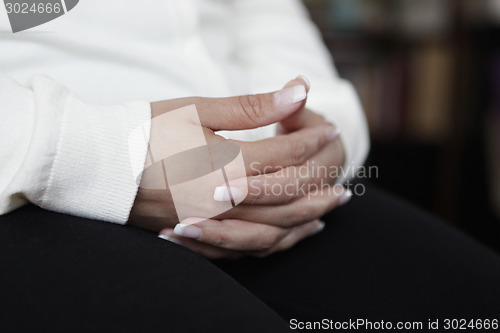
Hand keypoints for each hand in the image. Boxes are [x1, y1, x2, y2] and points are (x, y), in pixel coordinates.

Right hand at [129, 81, 335, 234]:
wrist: (95, 165)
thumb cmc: (143, 130)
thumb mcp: (197, 109)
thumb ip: (252, 106)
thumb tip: (299, 90)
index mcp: (223, 164)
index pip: (283, 156)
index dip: (310, 139)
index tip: (328, 126)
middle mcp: (219, 201)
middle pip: (285, 199)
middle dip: (319, 186)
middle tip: (346, 182)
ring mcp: (207, 224)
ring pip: (270, 229)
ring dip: (305, 220)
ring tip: (329, 211)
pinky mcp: (195, 236)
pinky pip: (244, 248)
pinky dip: (274, 241)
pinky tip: (289, 235)